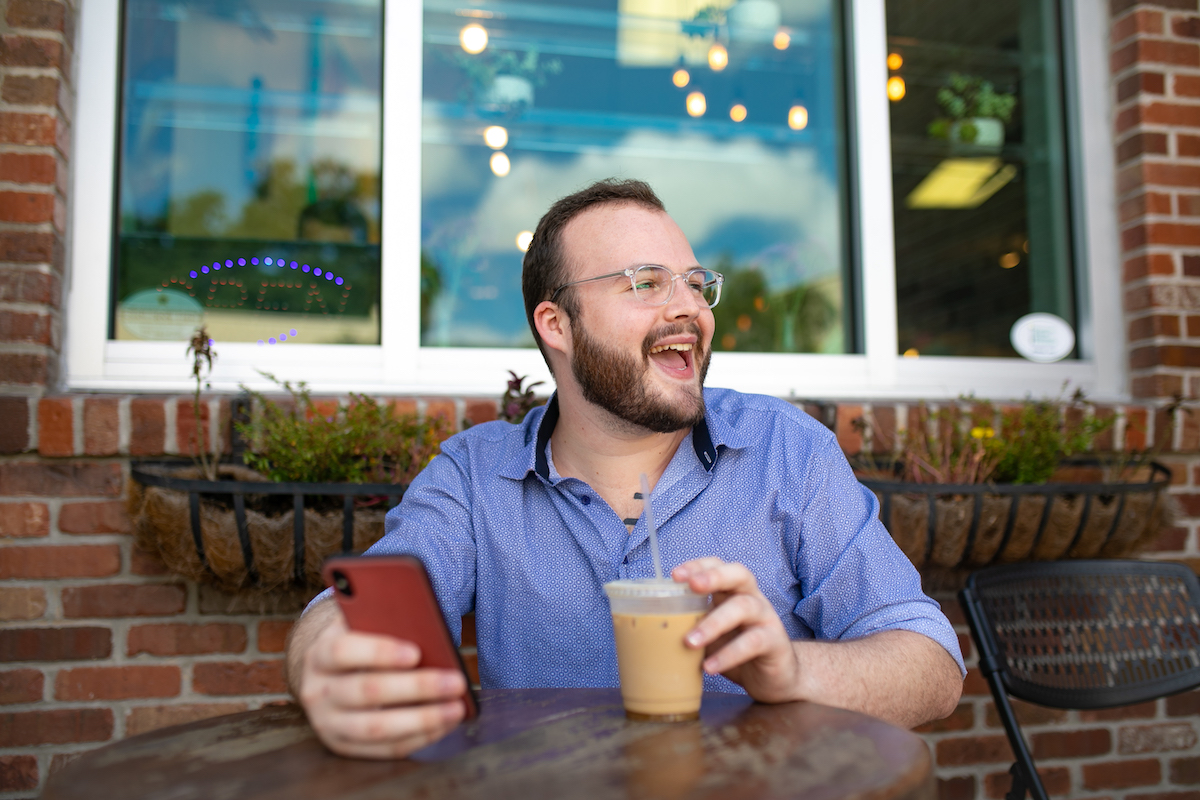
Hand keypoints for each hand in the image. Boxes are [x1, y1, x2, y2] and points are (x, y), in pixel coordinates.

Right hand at [297, 609, 467, 758]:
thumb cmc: (359, 640)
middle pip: (367, 691)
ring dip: (422, 720)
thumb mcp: (362, 622)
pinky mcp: (343, 746)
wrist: (330, 672)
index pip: (343, 652)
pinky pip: (384, 748)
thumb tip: (428, 629)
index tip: (415, 653)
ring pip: (376, 727)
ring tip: (456, 708)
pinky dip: (418, 738)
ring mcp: (327, 723)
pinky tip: (444, 724)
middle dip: (417, 687)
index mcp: (320, 653)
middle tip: (456, 682)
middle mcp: (317, 691)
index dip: (379, 652)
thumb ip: (384, 620)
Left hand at [672, 558, 800, 702]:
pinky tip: (710, 667)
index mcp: (733, 591)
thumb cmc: (737, 650)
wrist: (775, 678)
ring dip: (714, 623)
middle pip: (739, 574)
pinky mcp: (775, 642)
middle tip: (691, 587)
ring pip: (744, 607)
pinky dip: (729, 654)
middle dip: (713, 577)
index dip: (698, 565)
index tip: (674, 575)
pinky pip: (753, 642)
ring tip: (690, 642)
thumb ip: (690, 625)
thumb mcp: (711, 634)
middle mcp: (752, 598)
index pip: (718, 565)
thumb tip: (650, 627)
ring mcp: (766, 618)